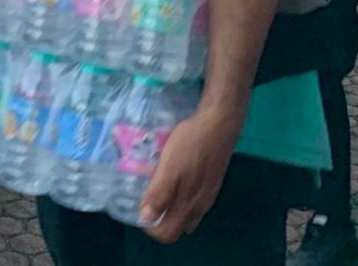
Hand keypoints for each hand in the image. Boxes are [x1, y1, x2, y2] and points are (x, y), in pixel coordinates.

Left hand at [138, 106, 241, 243]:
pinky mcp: (211, 182)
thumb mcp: (169, 168)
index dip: (151, 227)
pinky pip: (193, 199)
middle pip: (176, 225)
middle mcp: (200, 205)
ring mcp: (208, 194)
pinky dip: (181, 196)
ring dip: (170, 207)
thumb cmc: (191, 144)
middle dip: (159, 218)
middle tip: (145, 199)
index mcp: (189, 204)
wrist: (218, 124)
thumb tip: (146, 218)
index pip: (168, 234)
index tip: (139, 210)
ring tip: (156, 188)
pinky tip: (174, 179)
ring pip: (186, 213)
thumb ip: (159, 193)